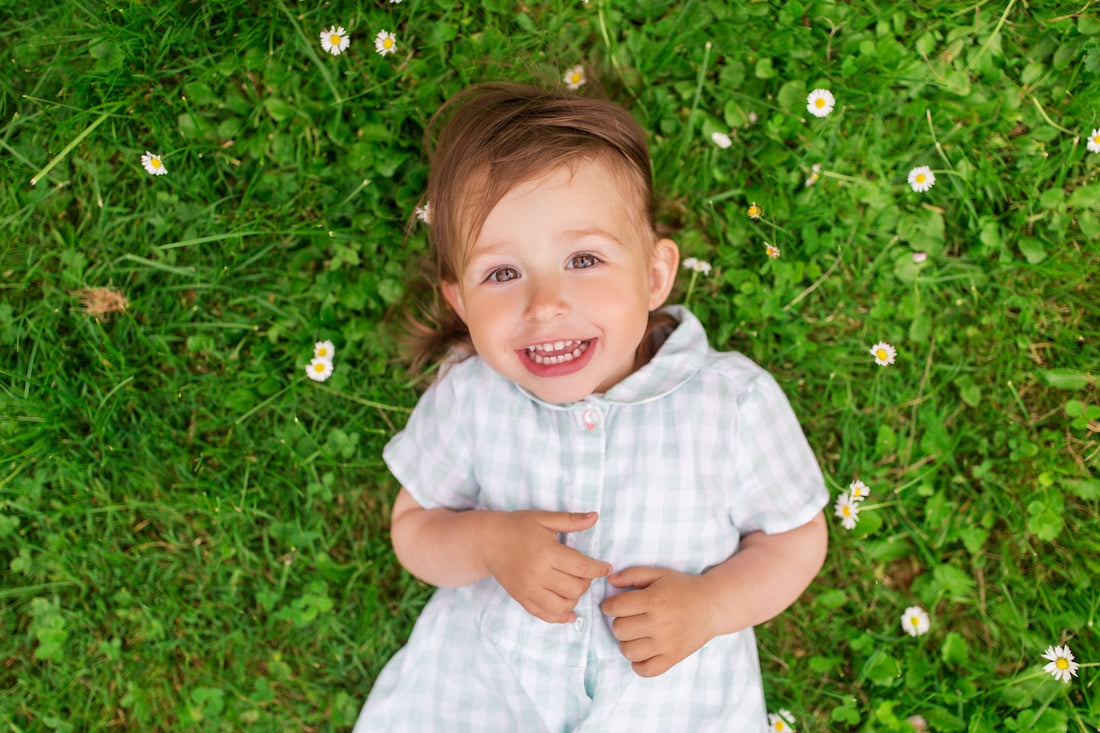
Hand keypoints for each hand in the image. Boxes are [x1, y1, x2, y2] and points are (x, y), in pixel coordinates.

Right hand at [481, 511, 611, 624]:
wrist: (488, 542)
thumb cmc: (518, 527)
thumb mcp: (544, 518)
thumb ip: (571, 520)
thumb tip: (595, 516)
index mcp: (547, 553)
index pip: (582, 567)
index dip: (599, 569)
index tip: (606, 568)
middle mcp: (538, 575)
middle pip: (576, 588)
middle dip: (586, 581)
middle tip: (584, 572)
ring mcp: (529, 590)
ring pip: (563, 606)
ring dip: (574, 598)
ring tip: (573, 586)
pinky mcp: (522, 599)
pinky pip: (545, 615)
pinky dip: (560, 616)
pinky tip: (568, 611)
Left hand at [600, 566, 720, 676]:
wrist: (713, 606)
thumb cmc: (683, 588)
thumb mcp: (659, 574)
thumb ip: (633, 574)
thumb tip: (610, 580)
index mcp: (654, 600)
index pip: (616, 607)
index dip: (608, 606)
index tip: (612, 606)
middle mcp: (659, 623)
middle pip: (619, 629)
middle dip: (618, 623)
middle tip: (628, 619)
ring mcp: (666, 643)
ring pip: (628, 651)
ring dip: (626, 643)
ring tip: (635, 635)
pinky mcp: (673, 658)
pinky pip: (646, 670)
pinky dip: (638, 664)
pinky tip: (642, 652)